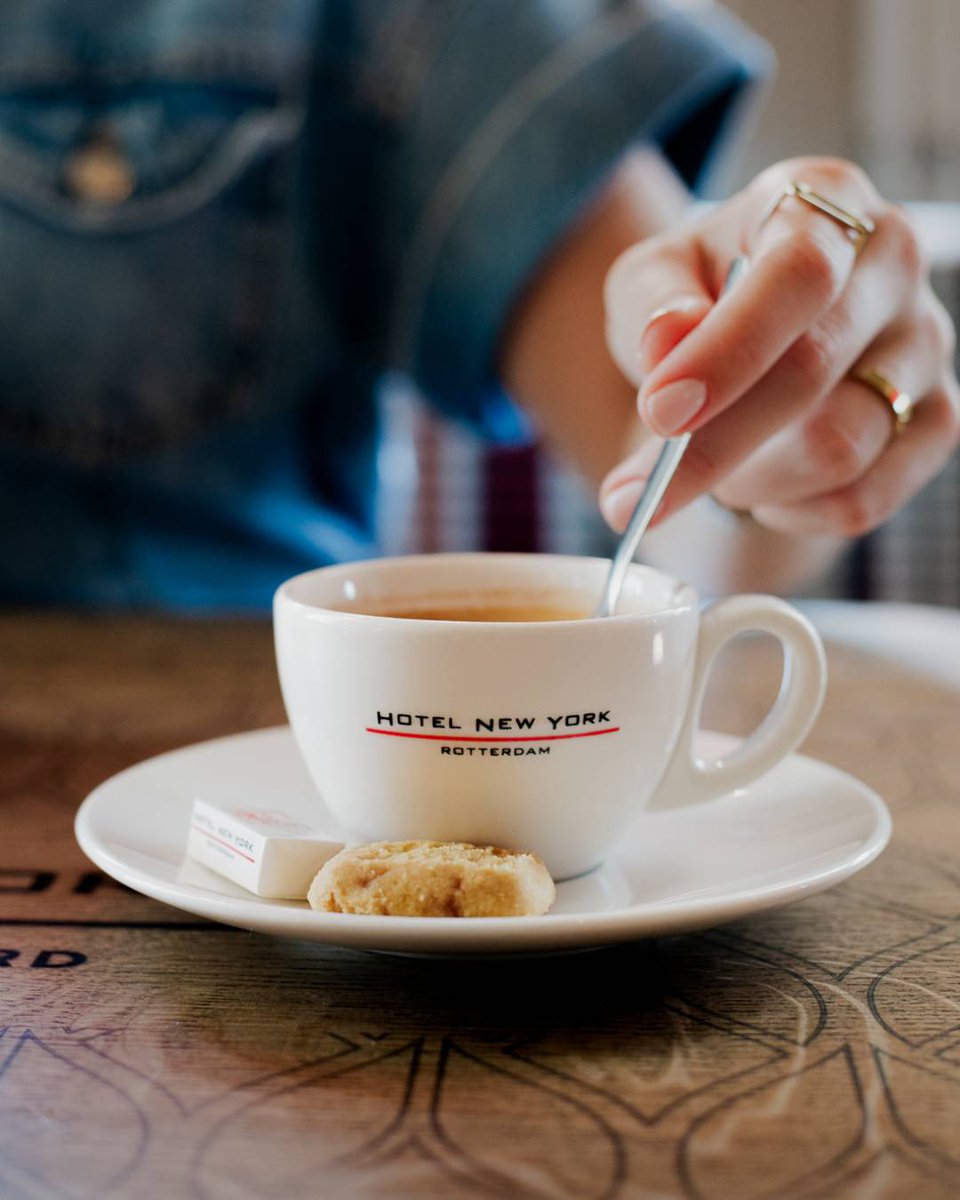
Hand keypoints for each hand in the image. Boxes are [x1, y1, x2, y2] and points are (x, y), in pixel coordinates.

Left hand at [599, 158, 959, 537]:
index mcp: (823, 201)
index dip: (728, 353)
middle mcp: (893, 263)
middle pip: (813, 373)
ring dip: (748, 482)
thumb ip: (651, 305)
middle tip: (632, 496)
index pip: (797, 276)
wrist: (755, 331)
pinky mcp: (936, 421)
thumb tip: (668, 344)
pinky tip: (759, 490)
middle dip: (711, 447)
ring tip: (707, 466)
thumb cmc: (701, 295)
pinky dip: (792, 512)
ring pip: (839, 448)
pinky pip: (863, 500)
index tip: (660, 412)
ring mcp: (926, 345)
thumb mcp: (652, 280)